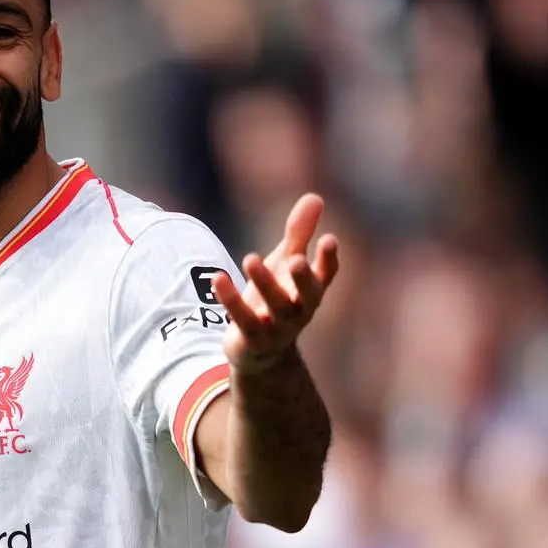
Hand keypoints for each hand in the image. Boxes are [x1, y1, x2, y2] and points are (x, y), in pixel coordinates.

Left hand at [211, 194, 339, 375]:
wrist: (260, 350)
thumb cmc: (277, 297)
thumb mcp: (286, 263)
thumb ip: (299, 233)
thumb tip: (315, 197)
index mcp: (311, 291)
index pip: (325, 276)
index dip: (329, 260)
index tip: (329, 239)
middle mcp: (299, 311)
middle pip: (306, 296)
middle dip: (302, 279)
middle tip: (295, 259)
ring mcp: (278, 328)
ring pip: (275, 308)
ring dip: (264, 284)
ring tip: (250, 258)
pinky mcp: (252, 338)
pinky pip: (243, 320)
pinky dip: (231, 299)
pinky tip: (218, 277)